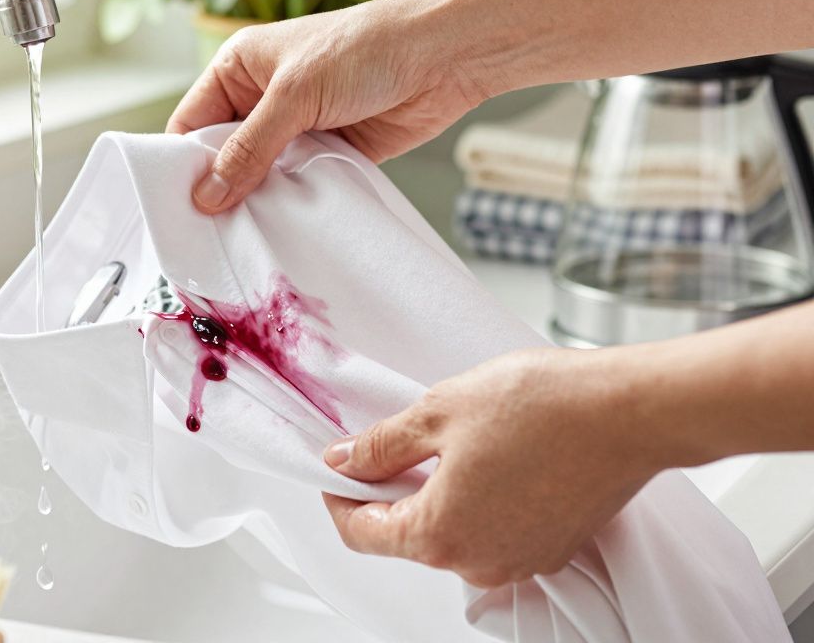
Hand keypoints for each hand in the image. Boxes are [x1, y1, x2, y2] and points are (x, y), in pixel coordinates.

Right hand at [167, 0, 489, 213]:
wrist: (443, 59)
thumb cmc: (367, 49)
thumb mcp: (294, 95)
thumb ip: (249, 148)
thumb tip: (207, 195)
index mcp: (239, 69)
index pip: (191, 124)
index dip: (182, 164)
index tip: (178, 206)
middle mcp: (262, 99)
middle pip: (223, 156)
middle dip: (220, 189)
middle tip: (208, 231)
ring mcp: (296, 128)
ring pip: (259, 177)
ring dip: (258, 201)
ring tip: (242, 236)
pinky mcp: (328, 153)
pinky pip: (296, 188)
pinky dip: (291, 206)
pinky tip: (283, 228)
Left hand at [320, 347, 664, 587]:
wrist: (630, 410)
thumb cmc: (542, 406)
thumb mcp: (437, 411)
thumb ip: (381, 445)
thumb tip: (343, 460)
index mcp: (440, 535)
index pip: (362, 534)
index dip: (340, 497)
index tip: (338, 468)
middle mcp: (478, 563)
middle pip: (407, 537)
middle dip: (390, 493)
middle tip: (392, 443)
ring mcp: (520, 561)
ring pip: (453, 534)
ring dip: (438, 496)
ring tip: (449, 443)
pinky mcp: (551, 548)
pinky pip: (494, 532)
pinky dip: (480, 503)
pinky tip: (491, 458)